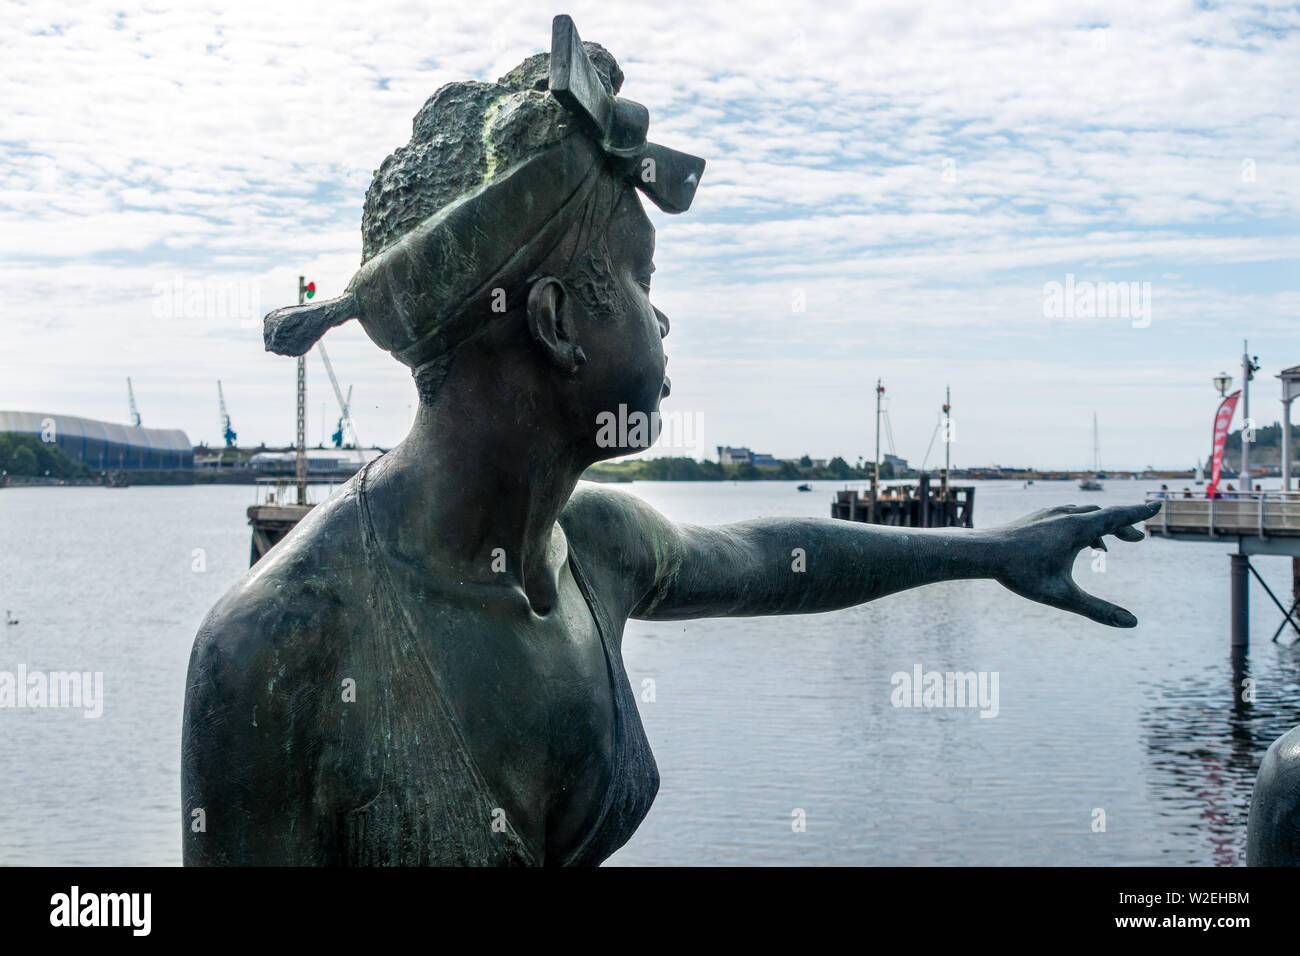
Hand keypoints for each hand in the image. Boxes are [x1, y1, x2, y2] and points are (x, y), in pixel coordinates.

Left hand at [993, 502, 1160, 627]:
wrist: (982, 552)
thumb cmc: (1020, 573)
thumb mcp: (1062, 595)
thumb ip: (1098, 610)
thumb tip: (1132, 623)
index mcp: (1078, 528)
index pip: (1118, 516)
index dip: (1139, 512)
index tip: (1157, 503)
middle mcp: (1066, 515)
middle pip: (1103, 516)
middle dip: (1123, 526)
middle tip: (1139, 540)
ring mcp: (1049, 514)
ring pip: (1084, 515)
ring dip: (1100, 528)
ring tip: (1106, 552)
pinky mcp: (1036, 519)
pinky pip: (1067, 517)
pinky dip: (1080, 528)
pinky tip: (1072, 548)